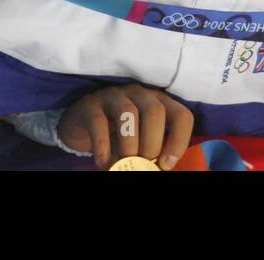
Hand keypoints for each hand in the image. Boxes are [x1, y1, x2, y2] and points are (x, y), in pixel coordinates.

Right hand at [58, 84, 193, 169]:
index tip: (166, 164)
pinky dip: (102, 145)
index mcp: (158, 102)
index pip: (182, 115)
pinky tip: (103, 163)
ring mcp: (114, 96)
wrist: (82, 125)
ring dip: (129, 144)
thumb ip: (151, 151)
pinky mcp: (90, 105)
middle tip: (145, 163)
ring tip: (125, 163)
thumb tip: (158, 169)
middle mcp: (139, 94)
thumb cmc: (119, 135)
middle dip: (153, 143)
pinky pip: (98, 121)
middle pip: (155, 111)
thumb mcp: (140, 141)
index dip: (179, 141)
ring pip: (128, 113)